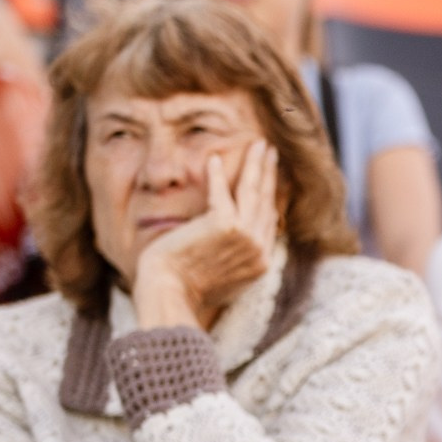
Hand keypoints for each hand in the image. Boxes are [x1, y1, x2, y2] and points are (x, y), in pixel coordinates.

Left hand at [134, 142, 280, 329]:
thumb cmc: (187, 292)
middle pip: (266, 202)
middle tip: (270, 152)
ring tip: (259, 145)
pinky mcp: (224, 225)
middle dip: (269, 173)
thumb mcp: (223, 281)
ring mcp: (245, 237)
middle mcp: (259, 249)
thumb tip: (237, 243)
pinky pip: (222, 192)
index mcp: (261, 263)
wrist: (171, 295)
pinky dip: (217, 174)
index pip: (269, 221)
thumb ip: (236, 261)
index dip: (269, 196)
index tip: (268, 178)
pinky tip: (214, 158)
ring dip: (257, 164)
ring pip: (254, 191)